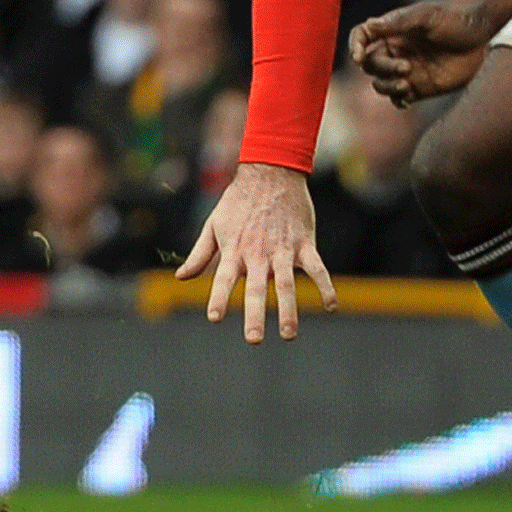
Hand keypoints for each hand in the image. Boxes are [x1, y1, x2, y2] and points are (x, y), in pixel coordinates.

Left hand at [175, 160, 333, 344]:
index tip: (214, 318)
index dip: (218, 297)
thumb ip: (200, 254)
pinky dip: (325, 286)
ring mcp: (282, 249)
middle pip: (255, 288)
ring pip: (286, 283)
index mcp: (234, 250)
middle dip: (254, 315)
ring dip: (288, 310)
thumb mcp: (214, 224)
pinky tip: (331, 306)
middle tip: (254, 339)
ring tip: (289, 334)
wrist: (270, 171)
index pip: (223, 278)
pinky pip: (317, 268)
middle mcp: (257, 254)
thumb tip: (181, 278)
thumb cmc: (238, 201)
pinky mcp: (304, 243)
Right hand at [350, 0, 493, 106]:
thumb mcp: (427, 16)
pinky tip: (408, 95)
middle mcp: (397, 50)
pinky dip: (397, 99)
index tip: (358, 56)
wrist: (485, 40)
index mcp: (393, 30)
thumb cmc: (456, 21)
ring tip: (407, 84)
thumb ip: (398, 22)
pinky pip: (398, 99)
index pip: (362, 37)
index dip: (354, 46)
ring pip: (381, 84)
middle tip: (406, 67)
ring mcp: (408, 70)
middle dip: (382, 68)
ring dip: (387, 86)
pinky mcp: (421, 88)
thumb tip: (368, 25)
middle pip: (371, 64)